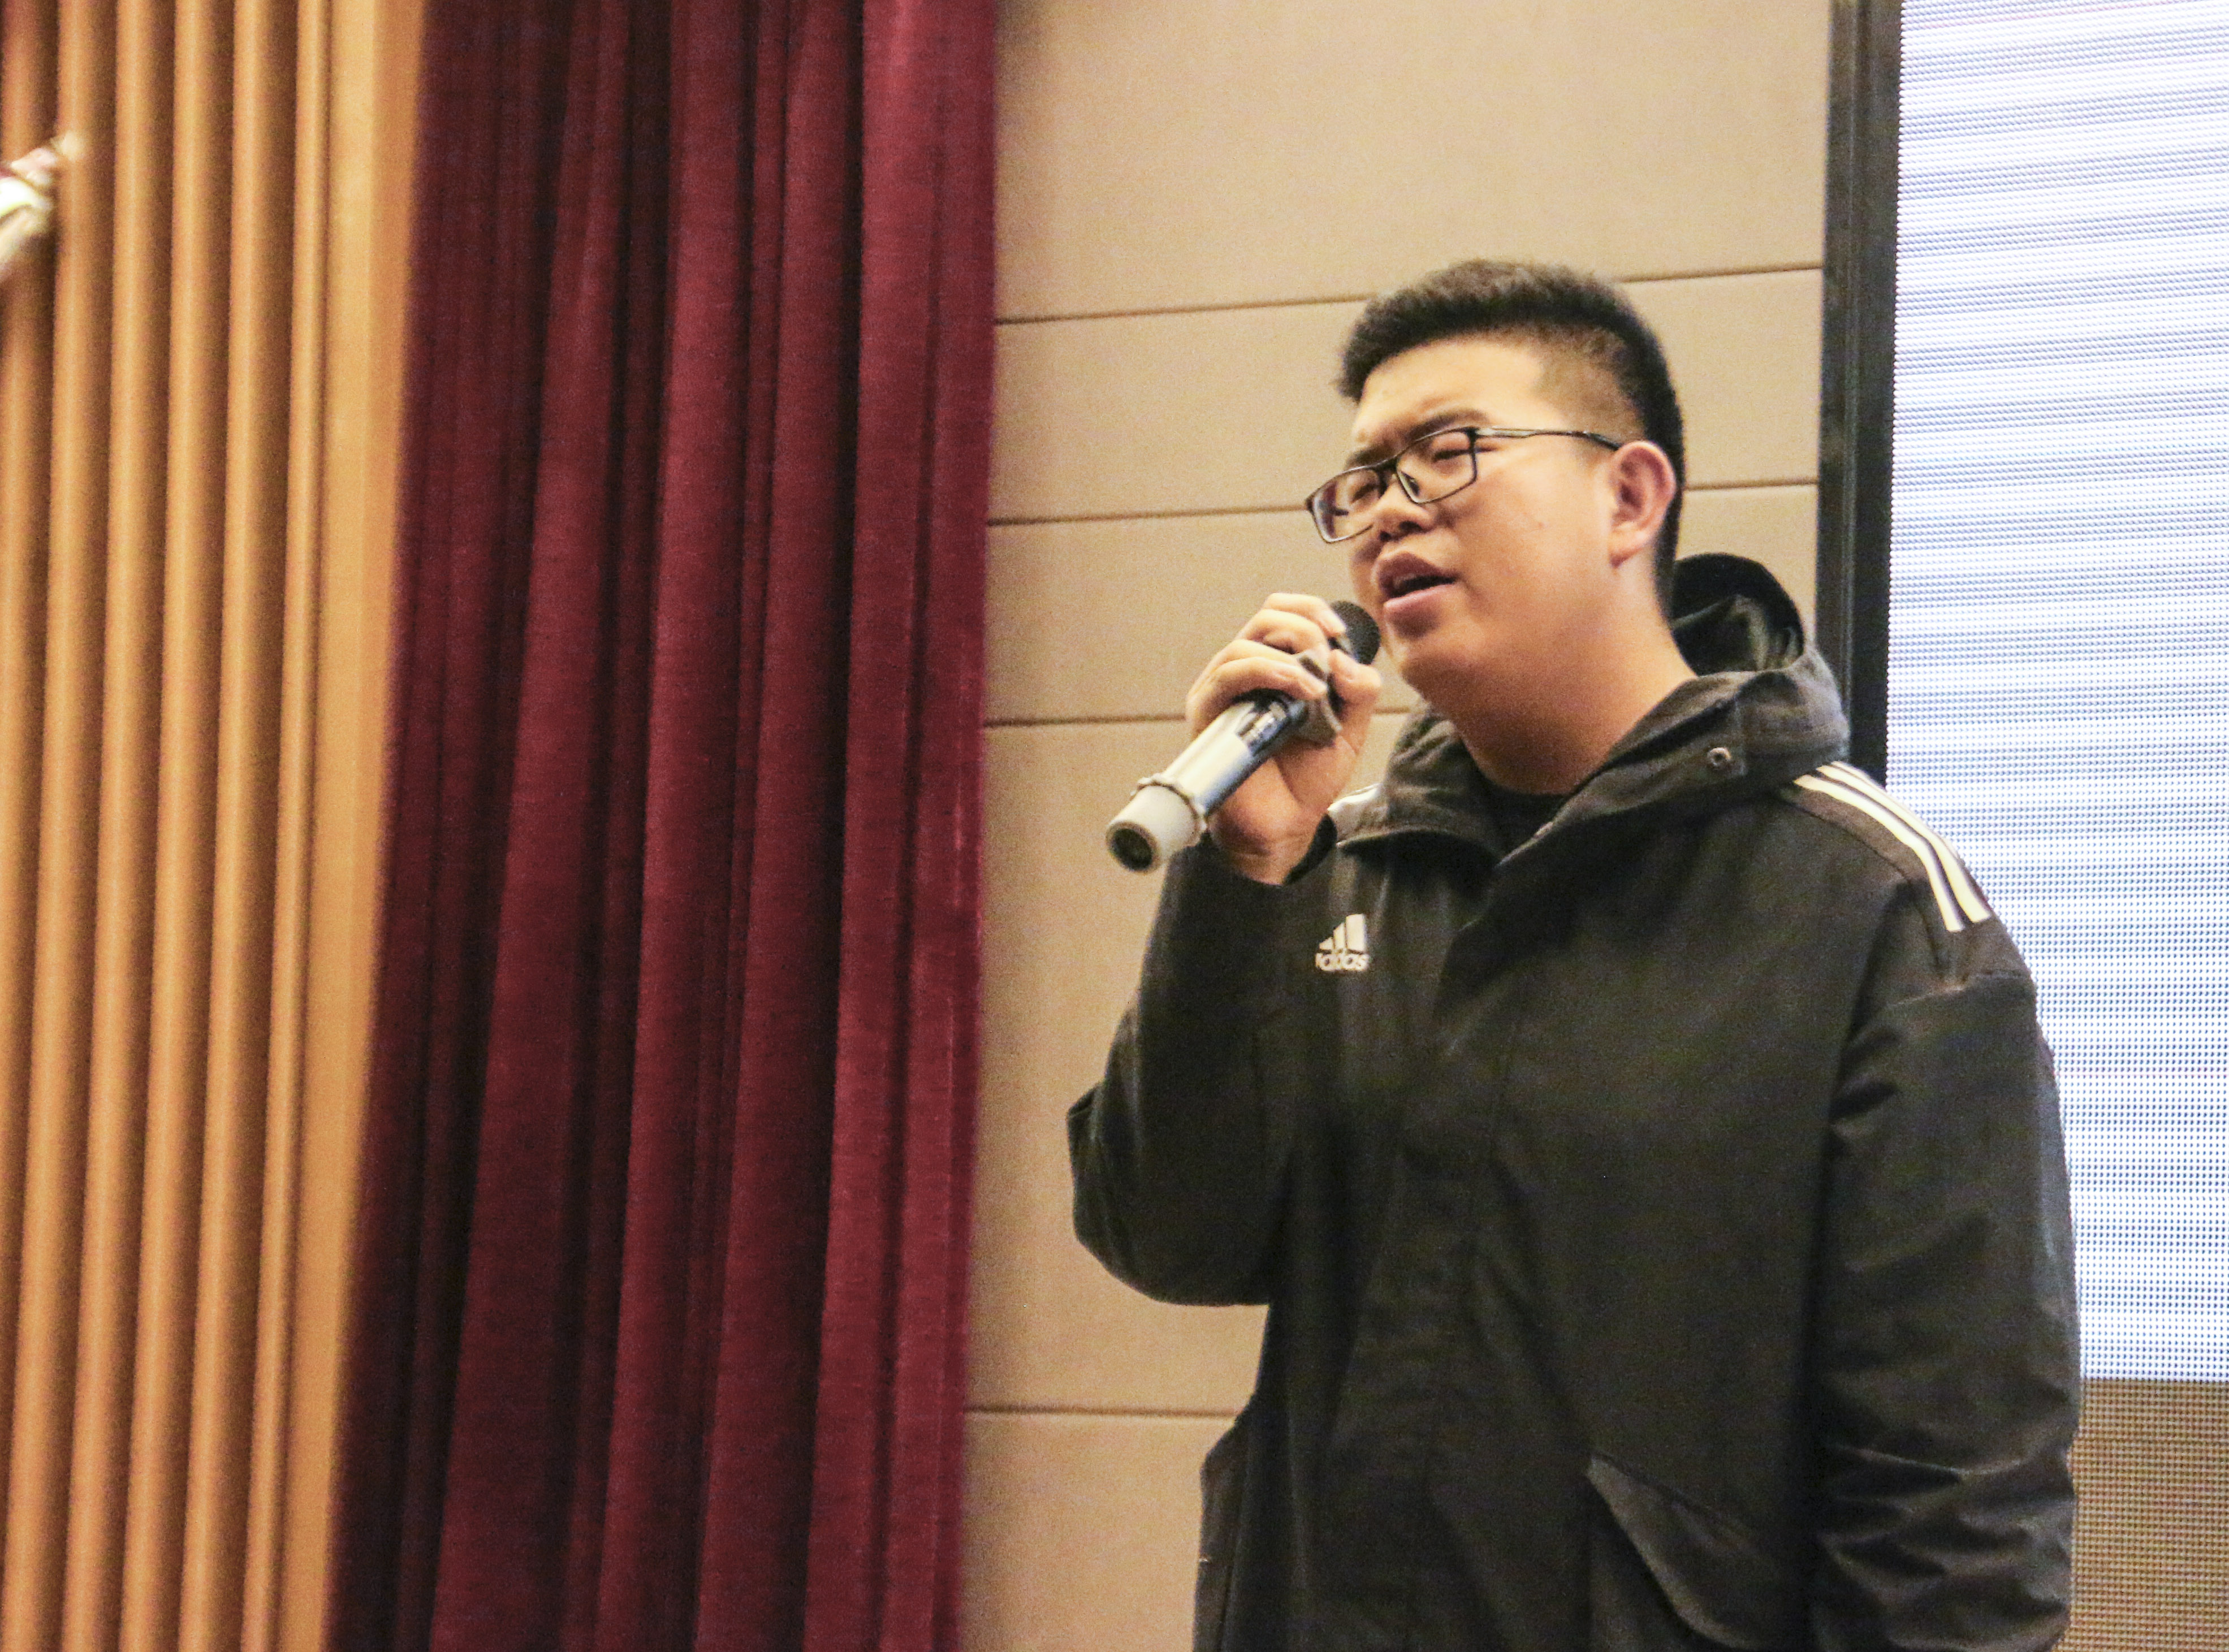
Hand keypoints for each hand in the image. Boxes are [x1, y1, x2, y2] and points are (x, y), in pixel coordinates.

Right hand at [1184, 594, 1381, 883]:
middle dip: (1306, 628)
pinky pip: (1229, 675)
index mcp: (1275, 666)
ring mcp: (1223, 691)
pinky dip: (1268, 671)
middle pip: (1266, 615)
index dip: (1312, 610)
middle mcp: (1244, 672)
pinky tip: (1299, 691)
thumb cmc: (1307, 778)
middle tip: (1330, 662)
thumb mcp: (1349, 730)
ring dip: (1292, 655)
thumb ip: (1358, 692)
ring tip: (1317, 690)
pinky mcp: (1207, 713)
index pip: (1282, 612)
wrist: (1283, 827)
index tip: (1340, 633)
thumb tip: (1344, 659)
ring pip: (1245, 643)